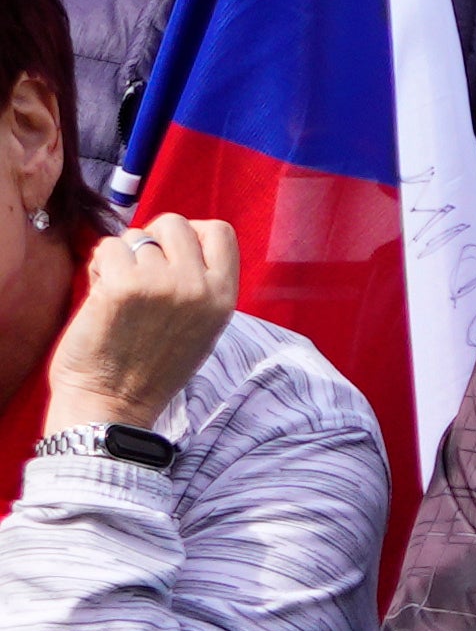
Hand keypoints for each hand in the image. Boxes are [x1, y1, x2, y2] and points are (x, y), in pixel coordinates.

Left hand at [46, 215, 238, 435]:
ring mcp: (160, 284)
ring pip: (136, 238)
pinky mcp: (122, 287)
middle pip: (175, 224)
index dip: (191, 233)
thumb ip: (199, 284)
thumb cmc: (148, 370)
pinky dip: (98, 264)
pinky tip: (98, 292)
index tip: (170, 251)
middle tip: (135, 267)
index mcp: (223, 296)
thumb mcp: (201, 327)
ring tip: (114, 290)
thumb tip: (172, 245)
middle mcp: (197, 286)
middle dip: (150, 238)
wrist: (109, 406)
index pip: (218, 232)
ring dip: (119, 258)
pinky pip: (107, 248)